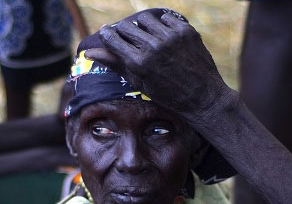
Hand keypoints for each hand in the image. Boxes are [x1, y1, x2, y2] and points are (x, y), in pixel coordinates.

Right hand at [88, 10, 232, 117]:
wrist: (202, 96)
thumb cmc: (167, 94)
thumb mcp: (138, 83)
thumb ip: (116, 63)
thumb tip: (89, 52)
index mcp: (138, 63)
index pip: (113, 38)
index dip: (107, 34)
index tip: (106, 33)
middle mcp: (153, 47)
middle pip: (126, 26)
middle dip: (122, 30)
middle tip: (127, 37)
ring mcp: (171, 37)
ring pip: (145, 19)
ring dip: (142, 25)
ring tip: (146, 37)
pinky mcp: (185, 31)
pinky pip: (166, 18)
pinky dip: (162, 25)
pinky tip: (165, 38)